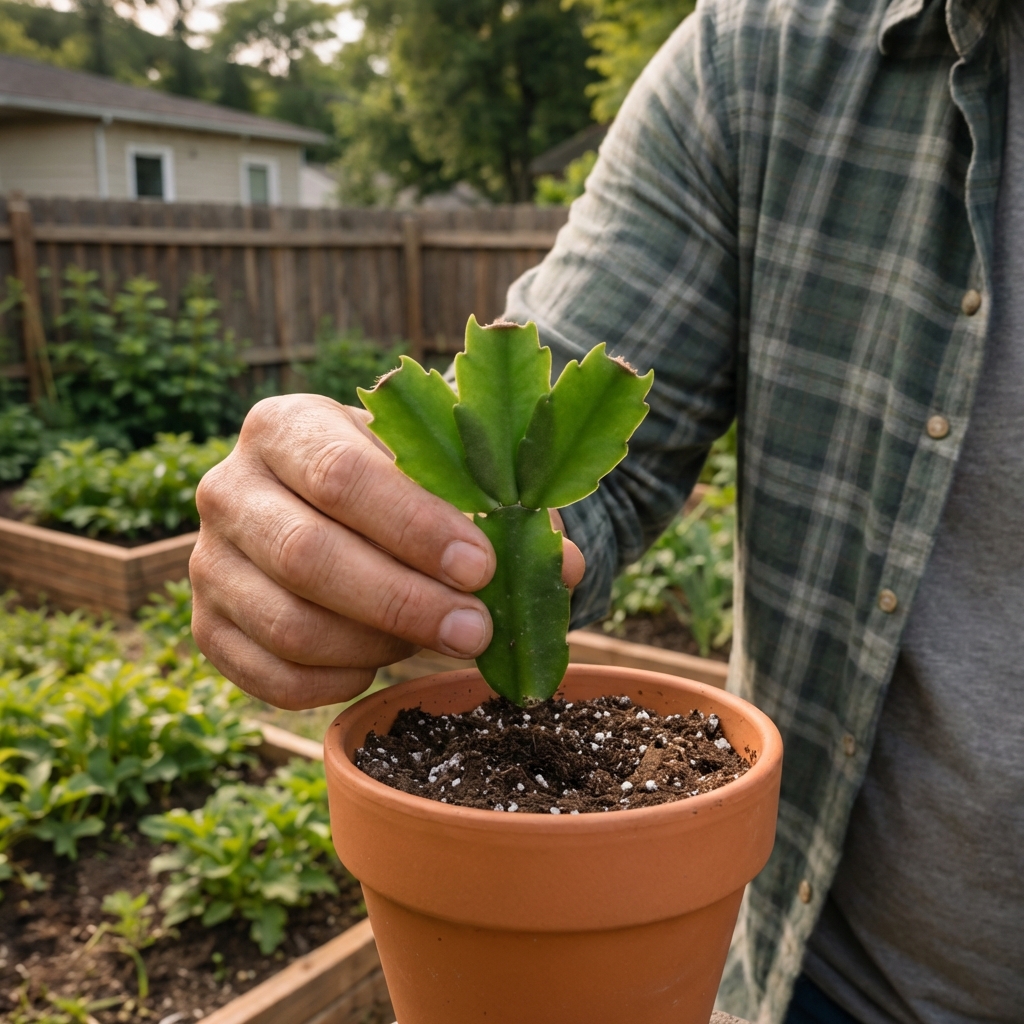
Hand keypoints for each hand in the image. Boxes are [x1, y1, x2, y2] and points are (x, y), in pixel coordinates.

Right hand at [190, 395, 584, 709]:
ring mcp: (208, 563)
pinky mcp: (207, 628)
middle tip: (477, 629)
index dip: (414, 527)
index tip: (481, 566)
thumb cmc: (395, 484)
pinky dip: (341, 678)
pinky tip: (383, 658)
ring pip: (290, 625)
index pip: (341, 476)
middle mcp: (229, 489)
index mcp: (285, 427)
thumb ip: (501, 510)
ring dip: (380, 644)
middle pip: (308, 557)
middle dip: (405, 601)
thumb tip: (562, 569)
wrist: (329, 508)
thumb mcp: (441, 473)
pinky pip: (274, 677)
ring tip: (438, 637)